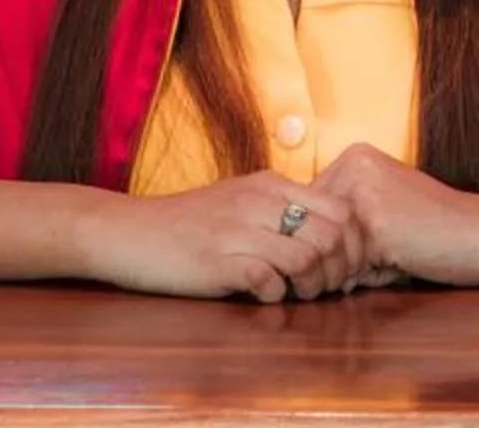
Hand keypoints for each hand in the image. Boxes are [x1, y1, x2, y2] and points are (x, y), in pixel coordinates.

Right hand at [79, 171, 363, 302]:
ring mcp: (238, 230)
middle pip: (332, 235)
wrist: (129, 231)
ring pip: (308, 257)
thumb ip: (280, 210)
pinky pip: (269, 280)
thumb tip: (327, 238)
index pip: (341, 210)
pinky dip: (275, 295)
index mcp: (270, 184)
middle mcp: (259, 201)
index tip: (336, 268)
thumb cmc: (188, 223)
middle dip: (336, 270)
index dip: (349, 245)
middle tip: (318, 287)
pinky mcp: (217, 261)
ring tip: (292, 293)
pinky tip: (262, 295)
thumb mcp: (239, 200)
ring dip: (309, 286)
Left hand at [311, 142, 478, 287]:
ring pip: (320, 249)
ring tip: (370, 274)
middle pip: (305, 228)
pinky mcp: (376, 220)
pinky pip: (343, 263)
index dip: (312, 245)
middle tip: (348, 278)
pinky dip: (358, 278)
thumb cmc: (434, 233)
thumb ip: (339, 228)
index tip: (335, 267)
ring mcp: (363, 190)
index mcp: (353, 158)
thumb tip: (291, 264)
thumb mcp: (380, 217)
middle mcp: (353, 165)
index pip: (302, 210)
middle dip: (320, 262)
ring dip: (338, 273)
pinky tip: (389, 269)